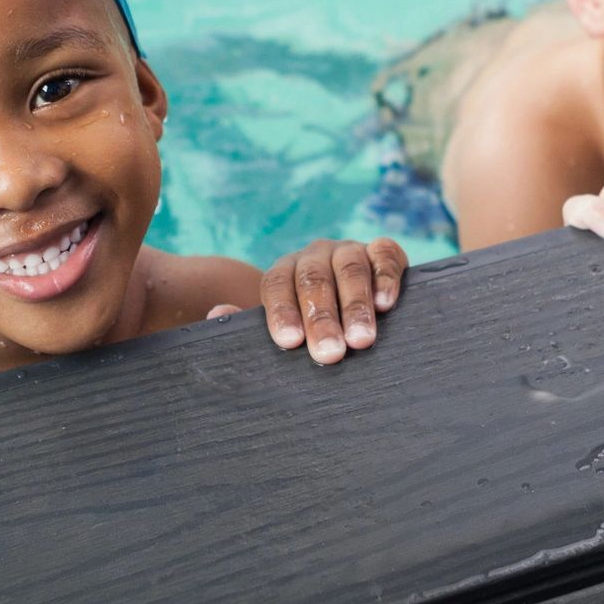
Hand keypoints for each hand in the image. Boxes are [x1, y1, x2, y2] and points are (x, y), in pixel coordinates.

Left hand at [257, 237, 406, 365]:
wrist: (351, 303)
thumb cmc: (309, 326)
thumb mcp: (281, 326)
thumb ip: (245, 322)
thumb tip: (218, 313)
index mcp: (285, 272)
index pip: (276, 285)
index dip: (282, 311)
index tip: (290, 341)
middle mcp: (315, 256)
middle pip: (313, 279)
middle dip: (321, 317)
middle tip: (329, 352)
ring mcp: (349, 250)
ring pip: (349, 268)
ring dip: (355, 305)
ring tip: (361, 340)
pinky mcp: (382, 251)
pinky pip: (385, 255)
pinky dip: (385, 277)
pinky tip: (386, 304)